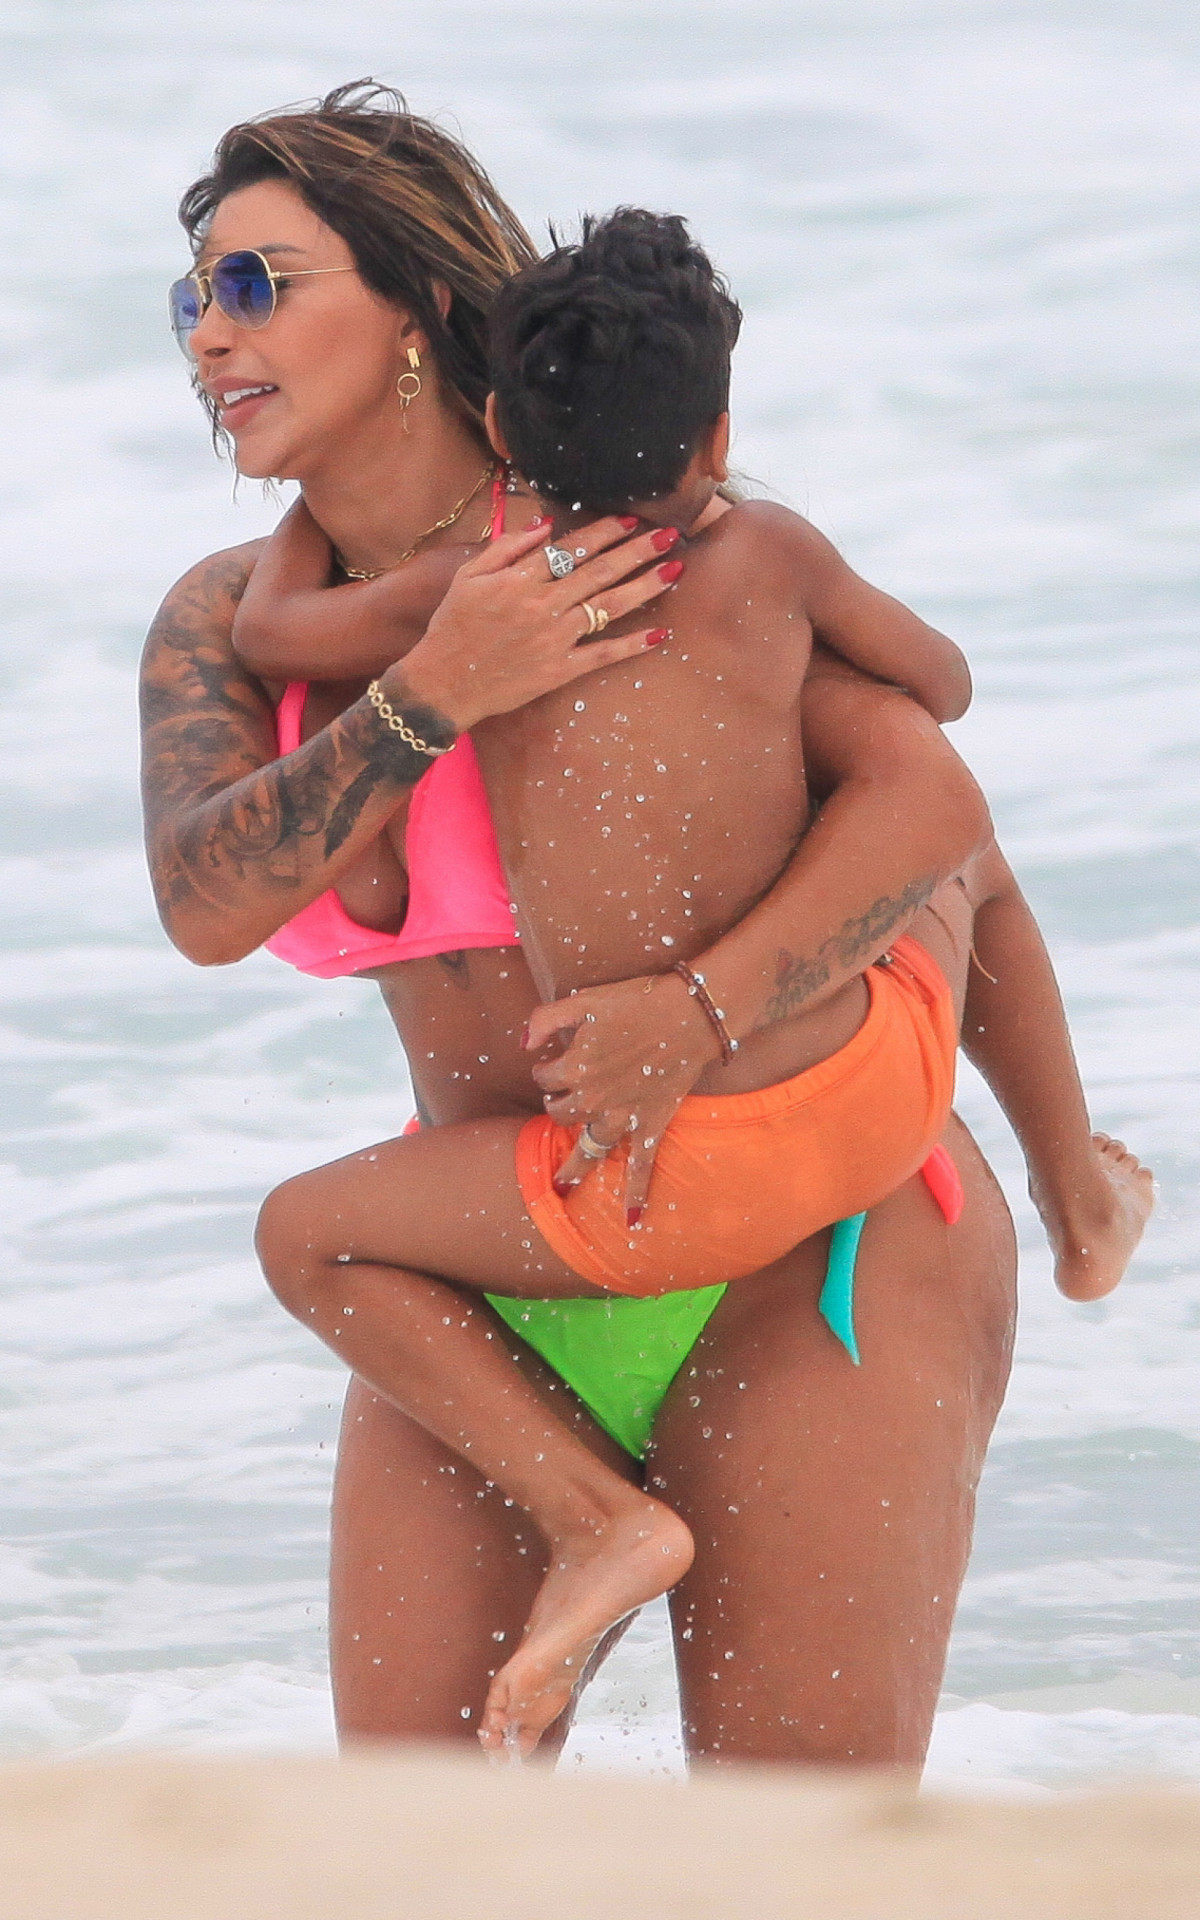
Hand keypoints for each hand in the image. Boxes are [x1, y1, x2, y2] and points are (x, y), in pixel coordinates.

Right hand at [397, 514, 681, 730]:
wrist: (442, 683)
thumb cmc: (453, 626)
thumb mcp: (469, 577)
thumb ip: (506, 547)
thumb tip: (544, 524)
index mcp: (519, 579)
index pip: (572, 548)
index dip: (605, 532)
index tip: (631, 519)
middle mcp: (542, 606)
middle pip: (599, 572)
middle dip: (637, 551)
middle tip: (669, 534)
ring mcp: (554, 639)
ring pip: (608, 607)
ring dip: (644, 587)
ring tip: (674, 570)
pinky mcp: (559, 671)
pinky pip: (602, 655)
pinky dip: (632, 645)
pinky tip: (660, 633)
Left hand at [524, 972, 721, 1219]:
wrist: (690, 1013)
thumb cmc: (636, 1001)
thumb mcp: (582, 999)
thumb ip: (544, 1019)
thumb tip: (523, 1046)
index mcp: (573, 1067)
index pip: (544, 1077)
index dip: (546, 1068)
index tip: (553, 1061)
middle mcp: (593, 1099)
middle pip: (560, 1114)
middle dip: (557, 1107)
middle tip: (562, 1101)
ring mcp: (622, 1116)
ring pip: (589, 1149)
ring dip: (574, 1165)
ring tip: (563, 1182)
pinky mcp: (652, 1124)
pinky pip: (643, 1167)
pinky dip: (637, 1194)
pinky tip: (633, 1220)